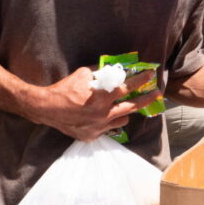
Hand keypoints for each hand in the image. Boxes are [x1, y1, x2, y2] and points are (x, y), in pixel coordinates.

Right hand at [34, 68, 158, 140]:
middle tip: (156, 93)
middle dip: (147, 99)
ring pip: (123, 120)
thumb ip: (101, 72)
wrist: (46, 108)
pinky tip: (102, 116)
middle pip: (133, 106)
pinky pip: (108, 128)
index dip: (141, 79)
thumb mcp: (84, 74)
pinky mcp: (92, 136)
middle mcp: (104, 114)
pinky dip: (108, 121)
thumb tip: (115, 68)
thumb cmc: (65, 88)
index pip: (128, 87)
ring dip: (125, 111)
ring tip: (122, 106)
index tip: (151, 75)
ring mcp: (99, 127)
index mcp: (102, 97)